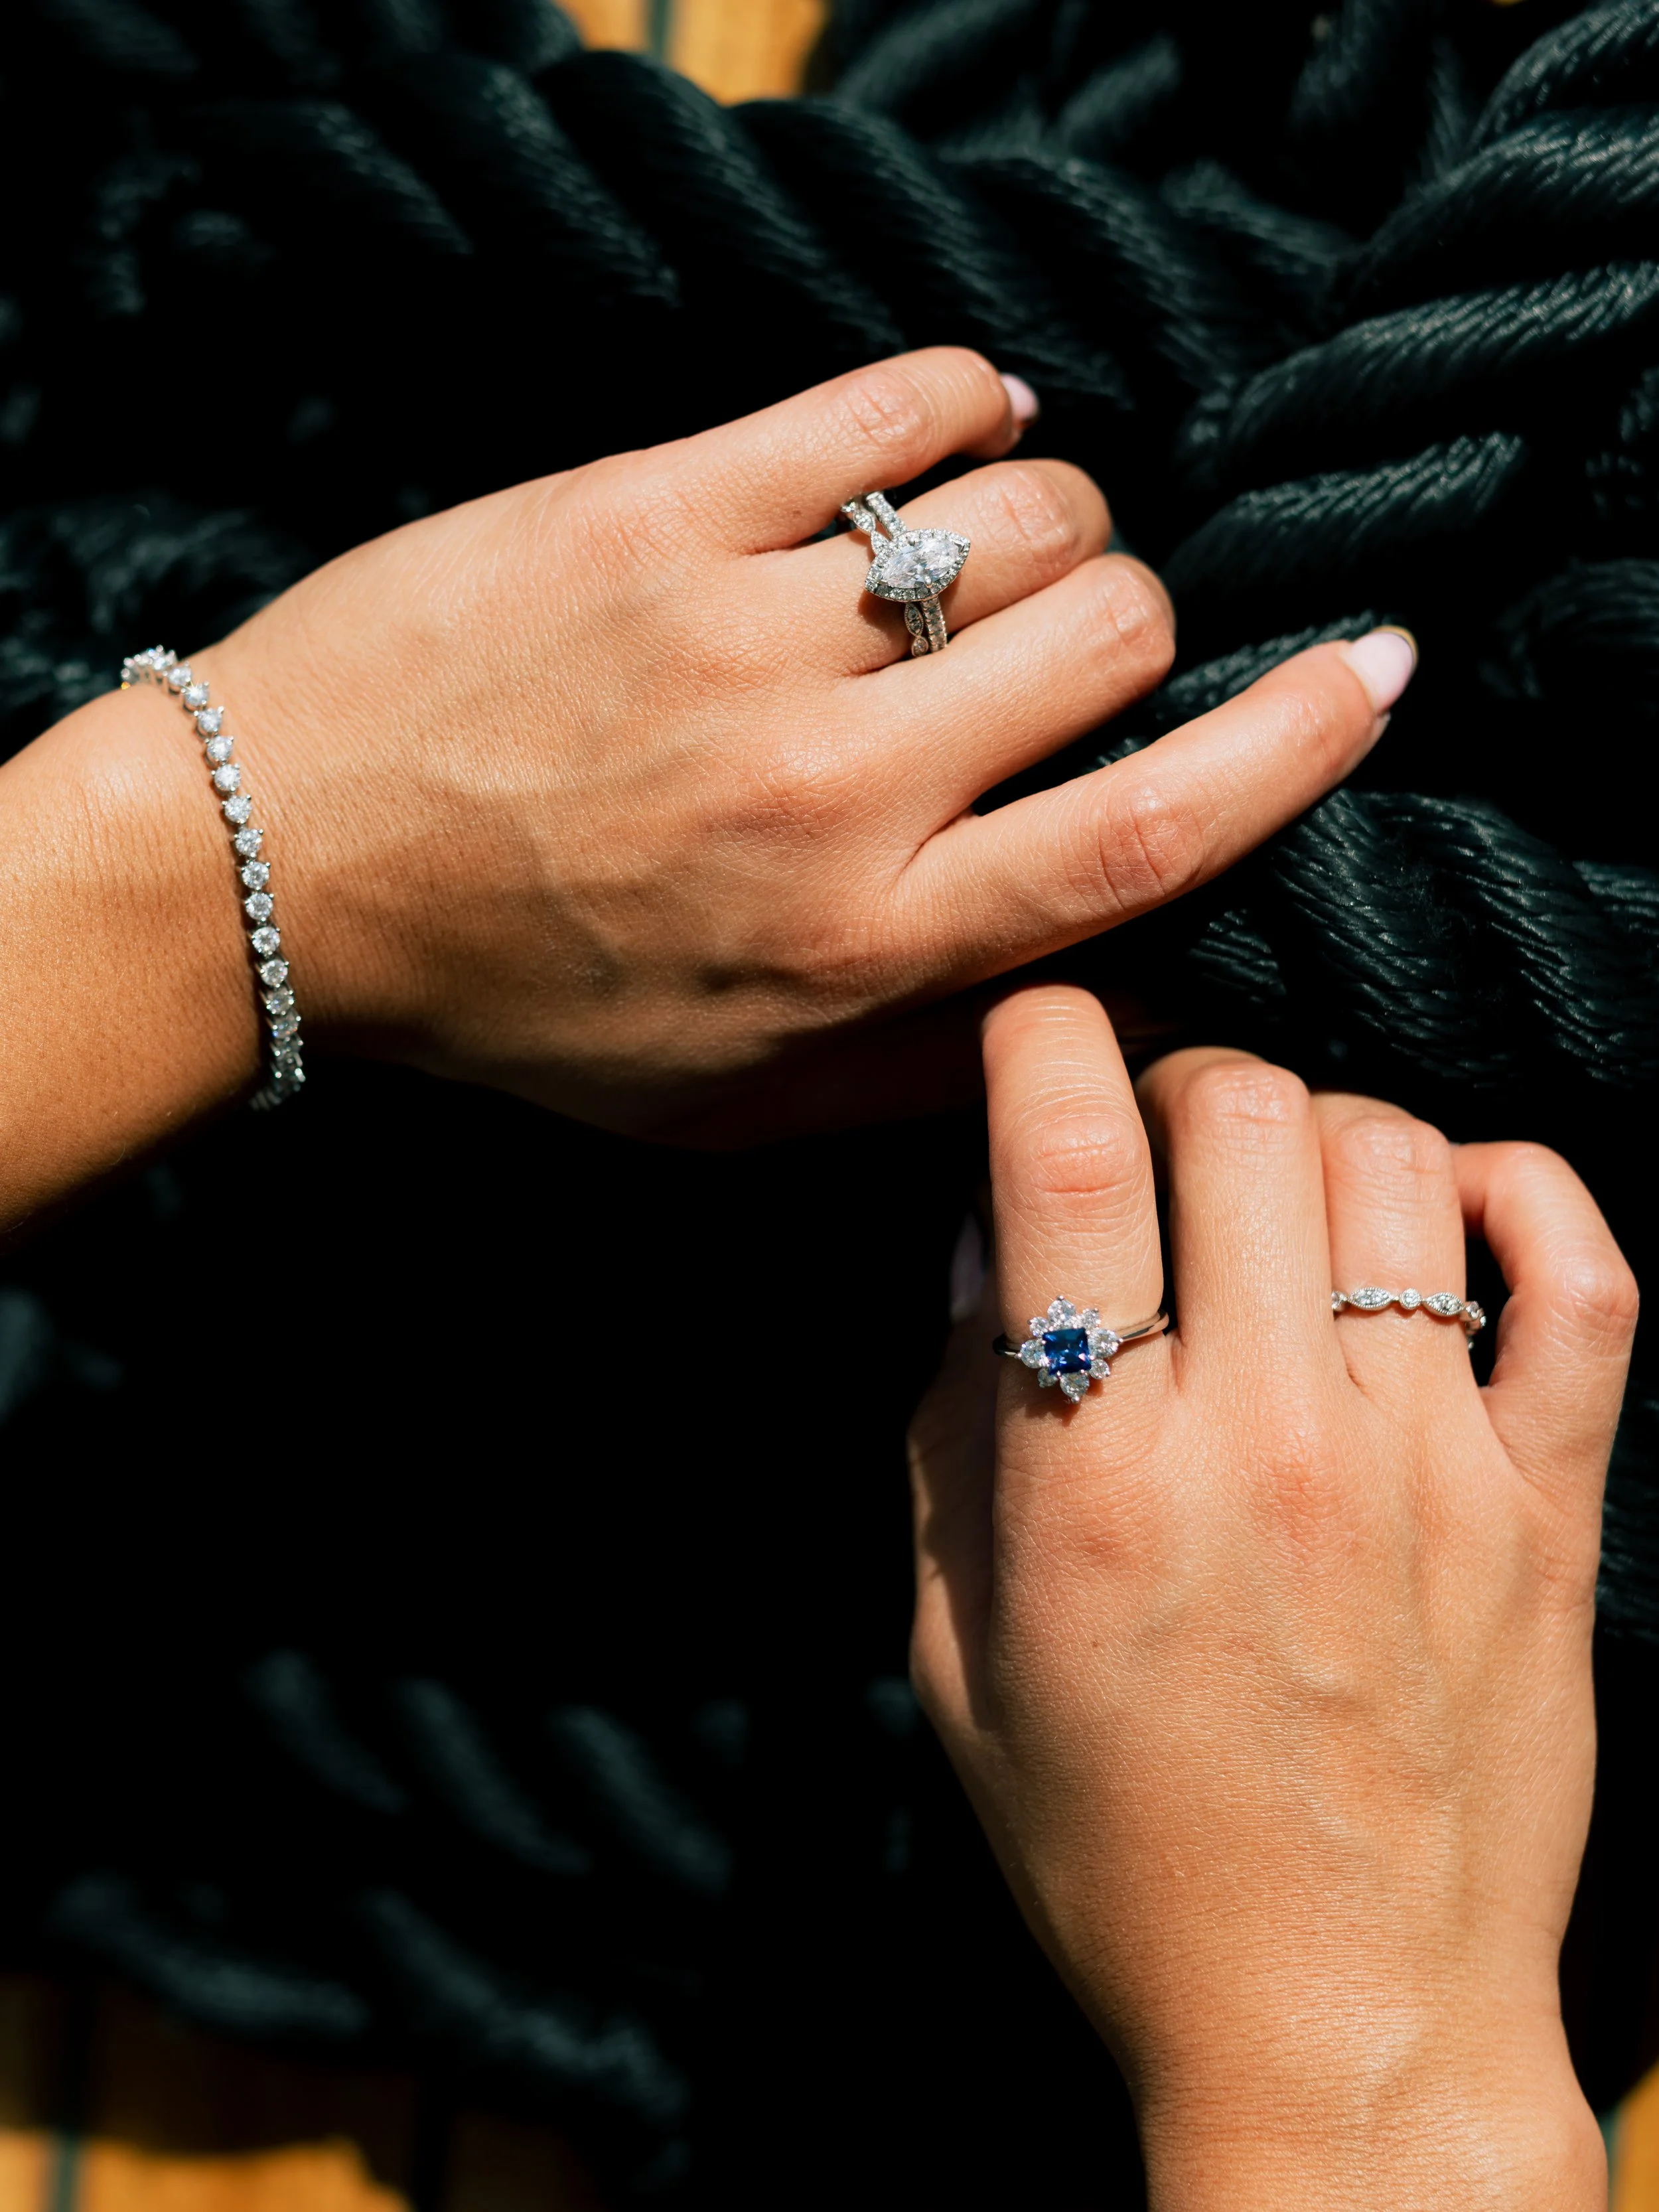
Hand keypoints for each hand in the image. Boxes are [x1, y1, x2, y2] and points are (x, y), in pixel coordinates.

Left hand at [191, 348, 1403, 1140]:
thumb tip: (1127, 987)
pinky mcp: (660, 508)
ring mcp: (743, 633)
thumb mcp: (735, 1109)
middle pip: (1110, 636)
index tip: (1370, 673)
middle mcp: (828, 789)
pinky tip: (957, 429)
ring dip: (1047, 521)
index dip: (1298, 744)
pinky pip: (890, 401)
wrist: (288, 871)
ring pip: (1022, 511)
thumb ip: (941, 1063)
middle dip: (1131, 627)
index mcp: (861, 945)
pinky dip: (964, 400)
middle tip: (1060, 647)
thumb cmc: (523, 1005)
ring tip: (978, 554)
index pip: (1151, 832)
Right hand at [909, 987, 1635, 2207]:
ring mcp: (1432, 1470)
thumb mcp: (958, 1655)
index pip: (1062, 1164)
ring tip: (1277, 1190)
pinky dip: (1515, 1187)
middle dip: (1171, 1071)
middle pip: (1237, 1111)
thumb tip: (981, 1239)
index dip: (1035, 1039)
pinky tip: (1443, 1206)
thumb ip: (948, 1432)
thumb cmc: (1120, 1853)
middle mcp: (1270, 1448)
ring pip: (1391, 1158)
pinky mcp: (1551, 1510)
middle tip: (1150, 1136)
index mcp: (1097, 1488)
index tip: (1030, 1034)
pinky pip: (1578, 1271)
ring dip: (1313, 1126)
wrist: (1343, 2026)